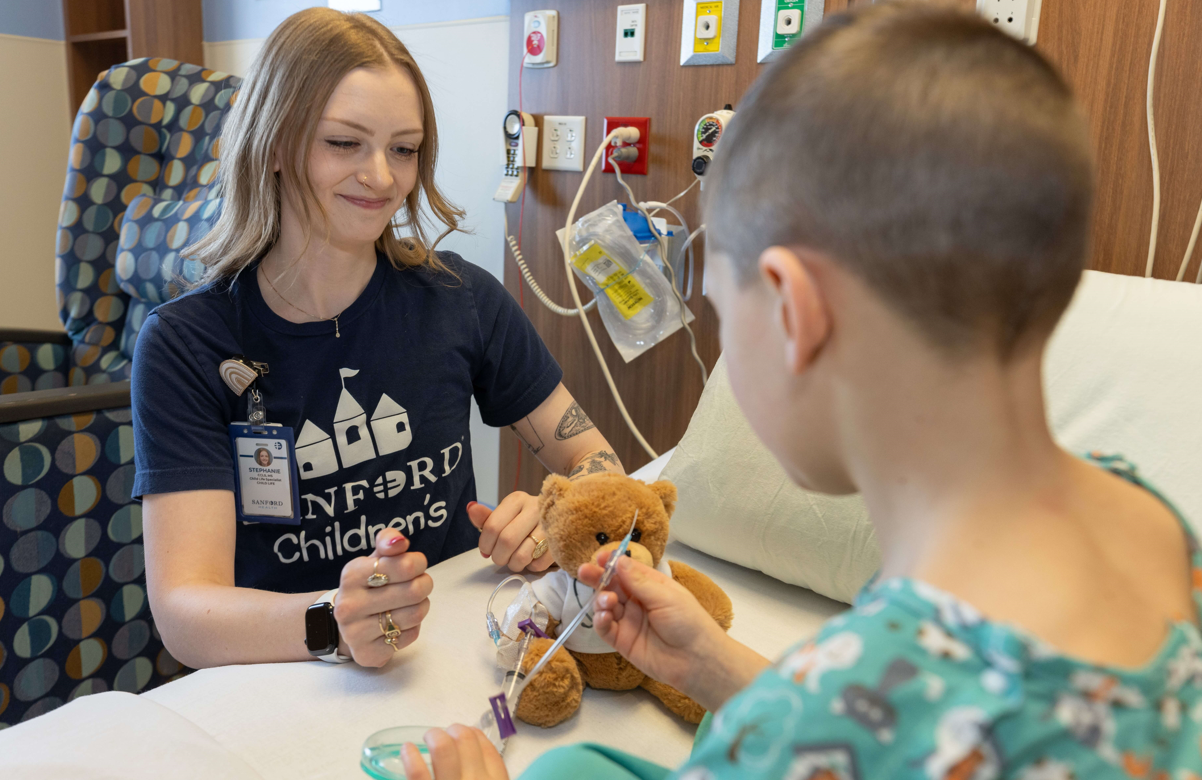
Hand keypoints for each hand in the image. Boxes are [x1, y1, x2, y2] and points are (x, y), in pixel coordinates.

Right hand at [334, 528, 431, 666]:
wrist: (346, 623)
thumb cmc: (368, 585)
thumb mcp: (375, 558)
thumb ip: (388, 541)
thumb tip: (399, 541)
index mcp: (351, 575)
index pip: (404, 565)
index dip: (418, 563)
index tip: (416, 565)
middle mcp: (349, 605)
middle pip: (413, 591)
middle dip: (424, 585)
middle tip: (419, 584)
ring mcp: (356, 633)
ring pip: (414, 614)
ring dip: (421, 606)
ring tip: (411, 602)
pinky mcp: (368, 654)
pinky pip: (410, 636)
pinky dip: (412, 628)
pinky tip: (399, 623)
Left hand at [400, 725, 507, 779]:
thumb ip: (487, 775)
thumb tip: (473, 751)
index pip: (488, 748)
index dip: (475, 736)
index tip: (466, 735)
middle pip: (466, 740)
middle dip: (454, 731)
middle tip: (445, 736)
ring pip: (443, 748)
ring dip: (434, 736)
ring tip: (429, 737)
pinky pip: (418, 773)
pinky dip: (410, 756)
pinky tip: (407, 749)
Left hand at [469, 495, 553, 572]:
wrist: (560, 519)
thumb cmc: (524, 520)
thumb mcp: (505, 516)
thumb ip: (486, 517)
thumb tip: (470, 508)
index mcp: (517, 500)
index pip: (492, 526)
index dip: (485, 544)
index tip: (486, 550)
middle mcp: (535, 508)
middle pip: (507, 541)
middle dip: (498, 556)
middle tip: (500, 558)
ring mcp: (550, 524)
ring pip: (522, 555)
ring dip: (514, 564)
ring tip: (515, 559)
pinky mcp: (561, 542)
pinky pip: (538, 564)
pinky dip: (531, 567)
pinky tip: (532, 558)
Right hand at [579, 553, 768, 710]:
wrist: (697, 661)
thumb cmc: (688, 622)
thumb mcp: (665, 596)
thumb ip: (639, 581)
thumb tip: (619, 560)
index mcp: (651, 586)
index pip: (627, 570)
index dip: (613, 563)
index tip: (600, 557)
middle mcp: (637, 602)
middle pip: (612, 586)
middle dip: (598, 578)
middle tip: (584, 572)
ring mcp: (629, 622)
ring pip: (606, 606)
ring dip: (601, 600)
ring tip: (607, 601)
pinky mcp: (622, 642)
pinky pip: (605, 629)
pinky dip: (600, 620)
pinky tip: (604, 616)